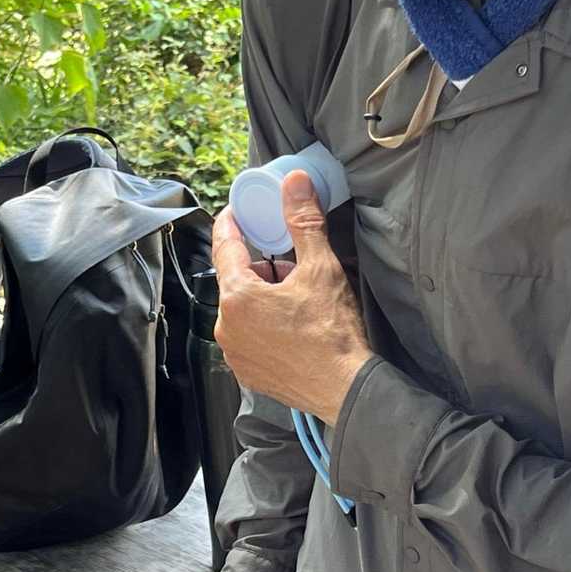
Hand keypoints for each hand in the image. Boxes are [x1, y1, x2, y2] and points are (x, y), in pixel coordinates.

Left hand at [212, 170, 374, 425]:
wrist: (345, 388)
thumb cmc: (332, 332)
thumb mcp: (320, 268)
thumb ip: (303, 222)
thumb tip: (294, 183)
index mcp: (237, 296)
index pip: (225, 247)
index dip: (231, 224)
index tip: (236, 212)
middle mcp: (227, 327)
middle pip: (238, 281)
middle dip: (263, 270)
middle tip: (294, 272)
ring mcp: (236, 354)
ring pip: (244, 311)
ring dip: (264, 301)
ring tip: (299, 305)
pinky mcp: (248, 373)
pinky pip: (250, 338)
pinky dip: (266, 328)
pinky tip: (294, 330)